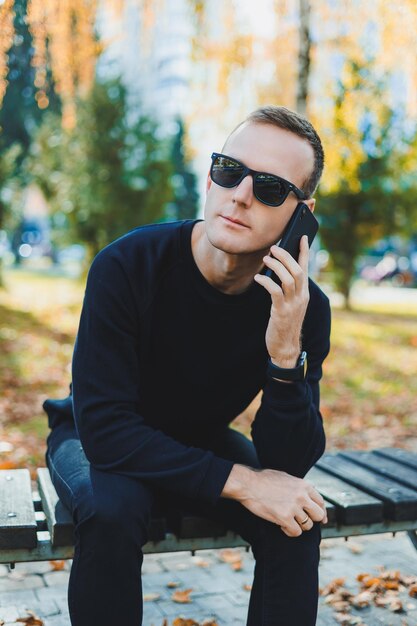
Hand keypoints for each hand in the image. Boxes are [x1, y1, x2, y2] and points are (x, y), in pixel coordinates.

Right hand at [222, 464, 327, 536]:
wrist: (248, 484)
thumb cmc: (264, 479)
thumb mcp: (286, 477)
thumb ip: (299, 487)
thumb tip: (309, 494)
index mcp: (304, 485)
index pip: (321, 502)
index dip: (321, 512)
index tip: (321, 519)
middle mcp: (302, 496)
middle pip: (318, 515)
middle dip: (311, 520)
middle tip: (301, 521)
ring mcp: (294, 507)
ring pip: (307, 526)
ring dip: (298, 526)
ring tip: (287, 521)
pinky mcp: (284, 517)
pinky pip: (296, 532)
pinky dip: (289, 531)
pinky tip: (281, 526)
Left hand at [254, 236, 309, 367]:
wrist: (286, 348)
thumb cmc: (285, 323)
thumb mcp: (290, 304)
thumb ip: (288, 289)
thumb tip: (278, 270)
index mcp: (304, 293)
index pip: (306, 268)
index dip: (305, 252)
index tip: (303, 237)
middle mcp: (301, 297)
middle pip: (297, 270)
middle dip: (286, 256)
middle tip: (274, 247)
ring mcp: (292, 305)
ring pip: (288, 279)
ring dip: (276, 266)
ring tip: (266, 259)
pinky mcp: (281, 312)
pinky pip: (275, 292)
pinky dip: (266, 282)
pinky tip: (258, 278)